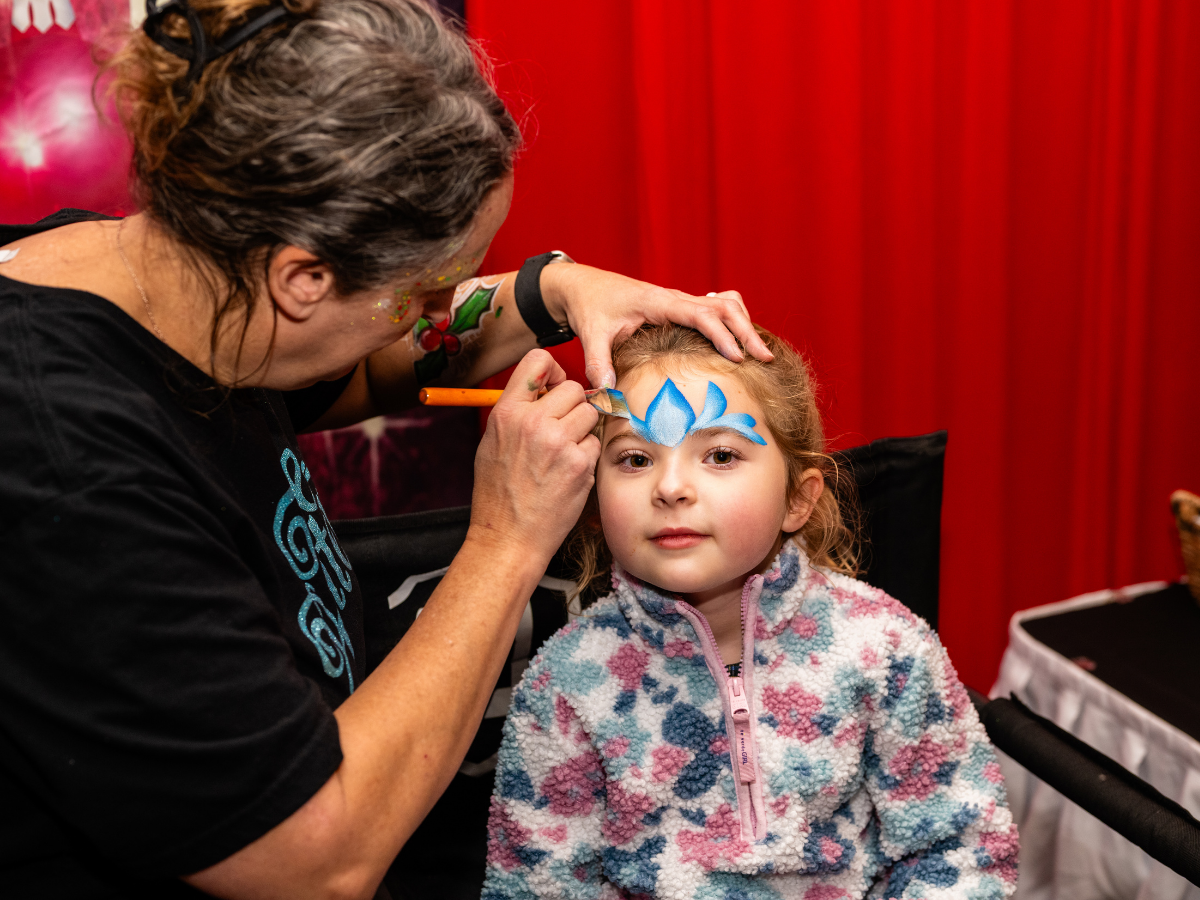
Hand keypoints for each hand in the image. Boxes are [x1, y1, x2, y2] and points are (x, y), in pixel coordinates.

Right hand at [469, 349, 600, 565]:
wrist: (507, 538)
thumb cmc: (498, 494)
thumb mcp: (492, 443)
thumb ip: (517, 413)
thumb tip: (545, 391)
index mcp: (507, 413)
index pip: (538, 360)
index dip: (554, 372)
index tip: (556, 388)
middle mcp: (532, 422)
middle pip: (574, 389)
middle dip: (574, 407)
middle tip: (564, 429)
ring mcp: (558, 442)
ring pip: (590, 413)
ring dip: (583, 430)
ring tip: (564, 452)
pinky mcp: (580, 463)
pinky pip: (595, 442)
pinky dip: (587, 455)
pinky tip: (569, 472)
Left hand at [542, 264, 773, 387]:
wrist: (585, 286)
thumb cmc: (590, 308)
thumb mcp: (592, 336)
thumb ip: (598, 364)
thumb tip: (607, 393)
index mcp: (659, 302)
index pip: (701, 314)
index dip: (722, 335)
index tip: (738, 358)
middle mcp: (675, 297)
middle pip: (724, 307)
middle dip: (746, 332)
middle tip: (765, 359)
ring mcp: (680, 300)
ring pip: (725, 304)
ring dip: (744, 325)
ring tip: (760, 352)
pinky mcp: (680, 306)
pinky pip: (716, 307)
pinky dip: (733, 319)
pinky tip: (739, 338)